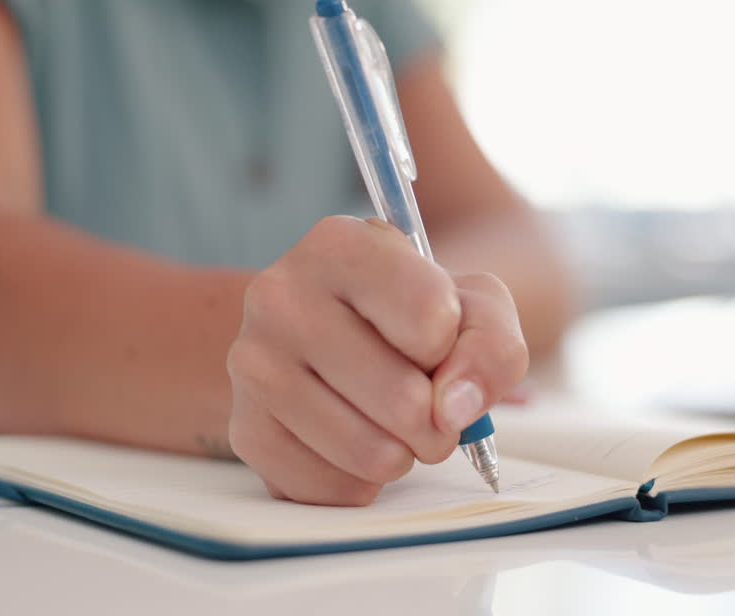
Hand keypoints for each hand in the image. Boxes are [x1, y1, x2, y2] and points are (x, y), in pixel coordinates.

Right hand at [226, 216, 528, 505]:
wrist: (338, 336)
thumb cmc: (412, 316)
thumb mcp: (472, 306)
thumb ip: (490, 345)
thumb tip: (454, 409)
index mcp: (338, 244)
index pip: (430, 318)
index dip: (452, 346)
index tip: (434, 339)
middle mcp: (279, 295)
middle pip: (405, 399)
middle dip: (437, 419)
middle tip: (427, 405)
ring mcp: (252, 364)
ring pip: (373, 454)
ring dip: (403, 453)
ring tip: (392, 423)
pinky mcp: (244, 429)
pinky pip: (334, 489)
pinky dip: (362, 481)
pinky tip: (354, 442)